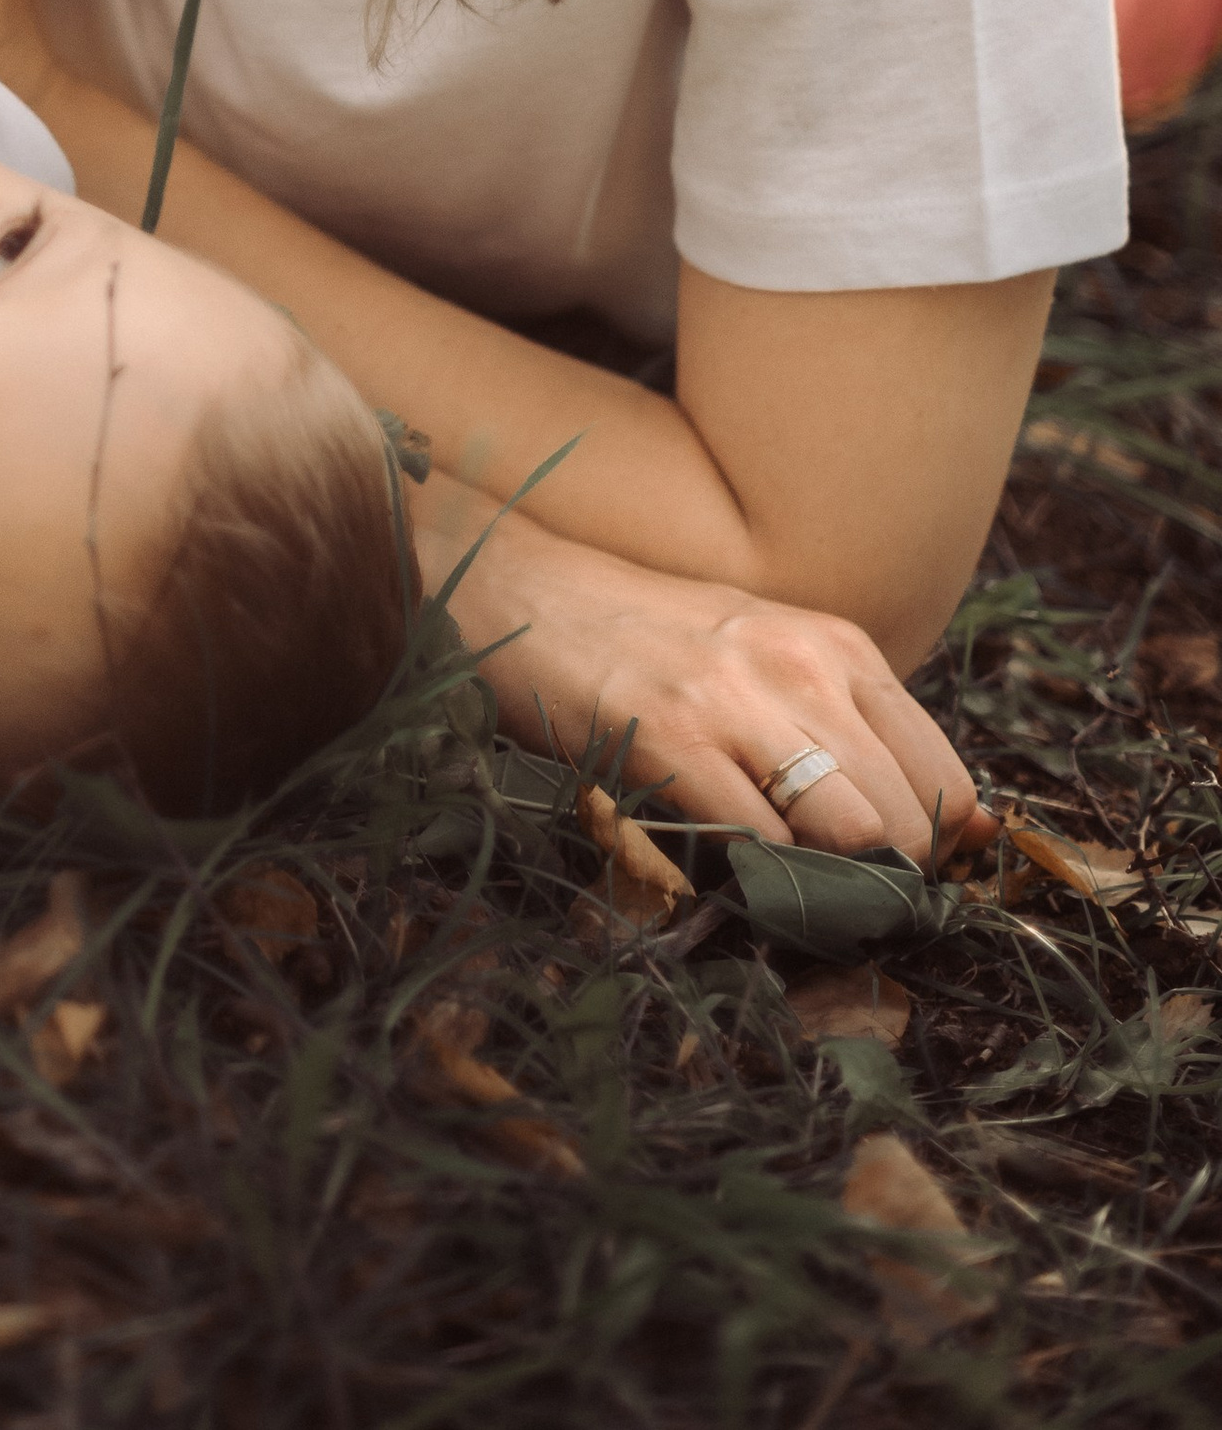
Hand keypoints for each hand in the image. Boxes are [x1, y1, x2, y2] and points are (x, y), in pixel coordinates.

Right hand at [451, 507, 987, 863]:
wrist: (528, 596)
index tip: (887, 875)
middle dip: (883, 881)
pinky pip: (758, 844)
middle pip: (909, 821)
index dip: (931, 851)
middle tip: (831, 898)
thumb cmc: (654, 640)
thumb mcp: (771, 659)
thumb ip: (854, 732)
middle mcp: (803, 666)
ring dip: (830, 887)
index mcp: (840, 647)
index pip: (947, 783)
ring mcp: (738, 701)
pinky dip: (754, 879)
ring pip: (854, 835)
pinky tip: (724, 868)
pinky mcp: (672, 740)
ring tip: (786, 891)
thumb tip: (966, 832)